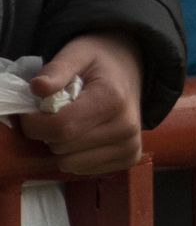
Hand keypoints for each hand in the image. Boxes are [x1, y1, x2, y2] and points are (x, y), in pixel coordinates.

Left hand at [19, 32, 144, 174]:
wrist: (132, 69)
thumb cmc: (100, 62)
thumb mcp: (77, 54)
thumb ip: (57, 69)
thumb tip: (38, 87)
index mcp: (113, 99)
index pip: (61, 128)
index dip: (35, 124)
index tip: (33, 112)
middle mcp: (127, 127)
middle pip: (63, 148)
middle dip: (50, 133)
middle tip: (60, 113)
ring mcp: (130, 145)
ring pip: (71, 164)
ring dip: (63, 147)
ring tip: (75, 124)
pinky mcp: (130, 159)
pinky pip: (84, 171)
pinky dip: (77, 156)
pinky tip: (86, 136)